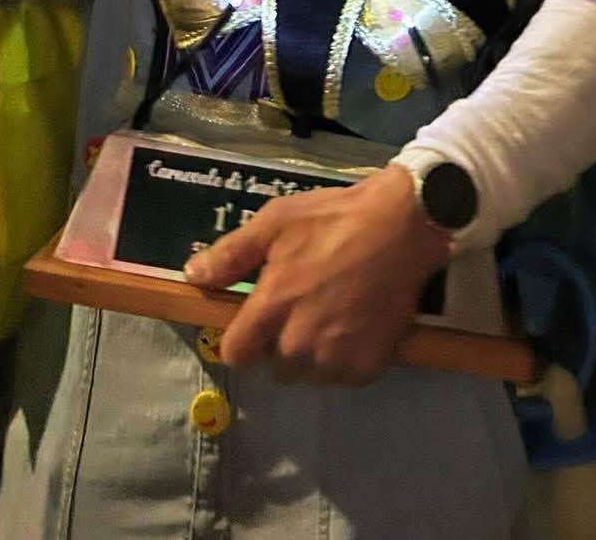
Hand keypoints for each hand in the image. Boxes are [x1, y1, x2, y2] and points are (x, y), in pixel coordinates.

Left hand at [184, 164, 450, 384]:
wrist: (402, 227)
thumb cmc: (333, 219)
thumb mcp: (275, 222)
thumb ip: (232, 255)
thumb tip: (193, 276)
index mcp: (272, 309)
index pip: (236, 354)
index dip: (242, 338)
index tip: (256, 320)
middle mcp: (299, 344)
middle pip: (274, 366)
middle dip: (281, 342)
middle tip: (303, 304)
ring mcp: (335, 359)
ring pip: (308, 374)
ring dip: (312, 354)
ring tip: (331, 314)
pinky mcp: (368, 368)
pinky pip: (342, 376)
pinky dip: (345, 358)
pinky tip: (355, 324)